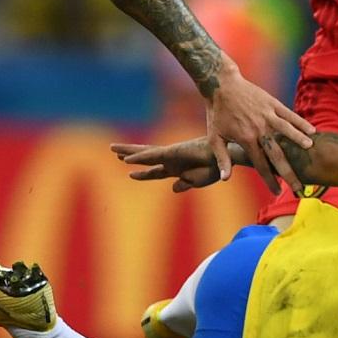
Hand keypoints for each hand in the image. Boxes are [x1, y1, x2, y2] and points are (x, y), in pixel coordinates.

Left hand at [111, 138, 226, 193]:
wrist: (224, 158)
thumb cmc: (215, 169)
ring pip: (145, 153)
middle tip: (114, 152)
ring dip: (129, 152)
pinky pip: (152, 156)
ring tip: (113, 149)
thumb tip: (174, 188)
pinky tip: (127, 160)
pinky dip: (139, 158)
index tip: (130, 173)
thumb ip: (185, 184)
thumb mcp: (198, 181)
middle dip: (130, 155)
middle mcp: (170, 160)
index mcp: (176, 169)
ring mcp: (170, 155)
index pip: (155, 172)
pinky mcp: (172, 153)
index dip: (143, 174)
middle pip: (146, 157)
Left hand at [204, 63, 314, 193]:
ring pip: (287, 132)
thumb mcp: (214, 138)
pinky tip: (312, 132)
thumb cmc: (217, 113)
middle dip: (289, 172)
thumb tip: (226, 179)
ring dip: (300, 142)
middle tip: (300, 186)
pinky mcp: (272, 104)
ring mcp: (267, 115)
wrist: (221, 85)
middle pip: (278, 154)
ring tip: (311, 152)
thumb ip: (222, 159)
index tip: (278, 192)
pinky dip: (301, 123)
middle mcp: (259, 129)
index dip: (270, 180)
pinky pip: (290, 115)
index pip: (261, 165)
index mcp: (246, 139)